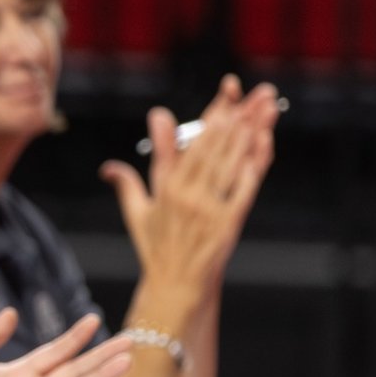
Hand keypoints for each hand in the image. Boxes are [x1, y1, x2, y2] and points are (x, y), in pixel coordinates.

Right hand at [98, 75, 280, 304]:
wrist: (174, 285)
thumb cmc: (156, 249)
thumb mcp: (138, 211)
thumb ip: (127, 181)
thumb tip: (109, 165)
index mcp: (166, 187)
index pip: (192, 140)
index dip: (212, 113)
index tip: (228, 90)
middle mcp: (186, 193)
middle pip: (215, 144)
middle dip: (238, 114)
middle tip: (257, 91)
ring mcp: (208, 208)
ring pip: (232, 159)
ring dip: (251, 130)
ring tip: (266, 105)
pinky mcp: (228, 222)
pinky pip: (245, 186)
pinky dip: (255, 162)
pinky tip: (265, 141)